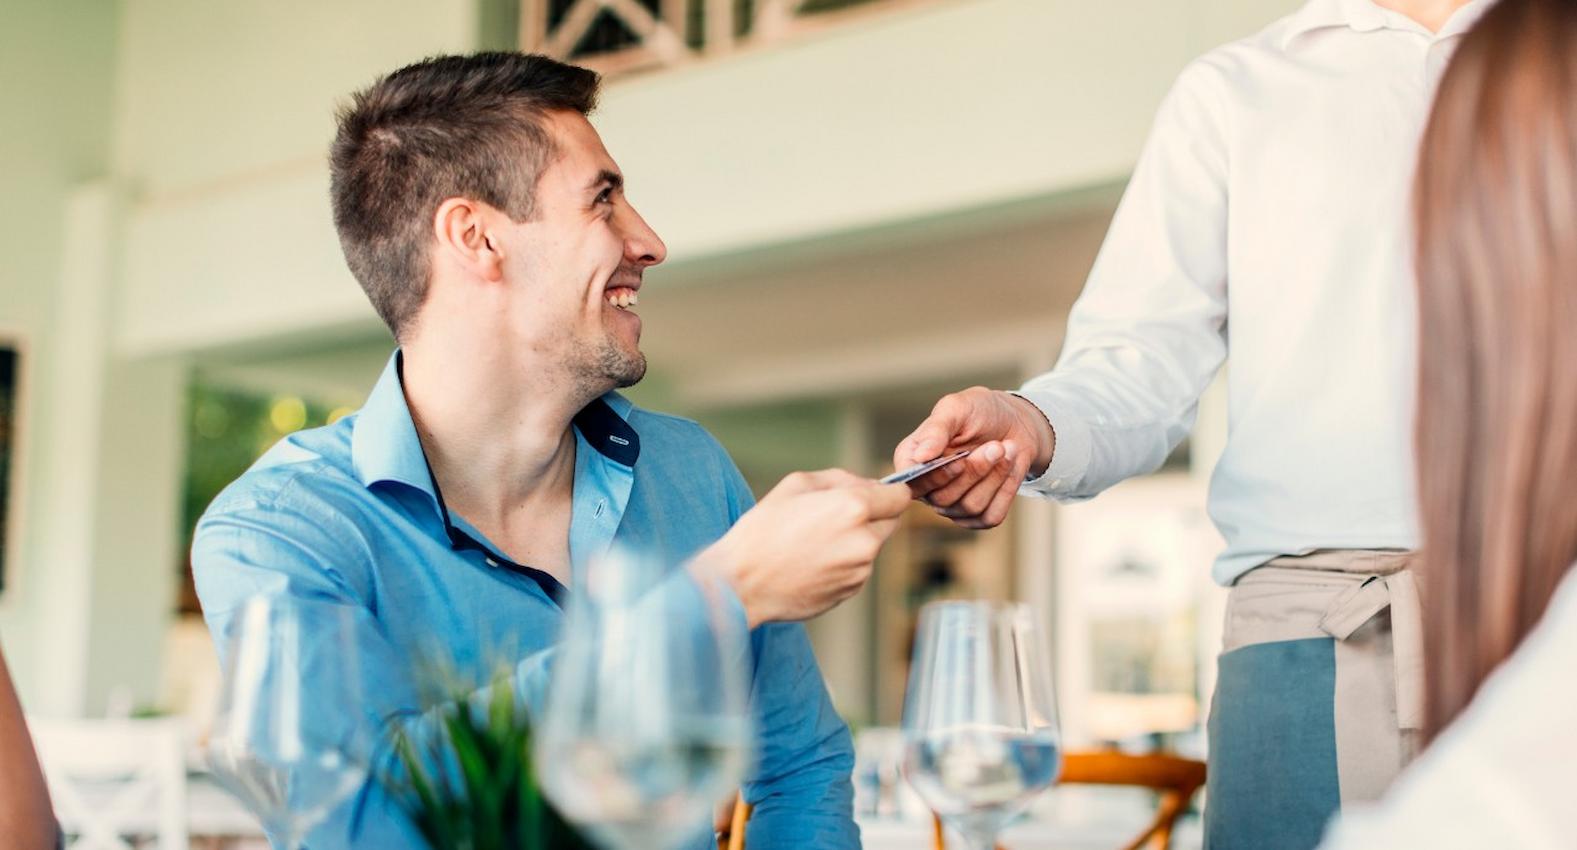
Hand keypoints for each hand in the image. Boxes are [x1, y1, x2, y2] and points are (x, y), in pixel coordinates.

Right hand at [699, 469, 909, 626]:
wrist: (742, 583)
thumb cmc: (762, 531)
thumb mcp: (796, 484)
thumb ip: (840, 479)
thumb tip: (867, 485)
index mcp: (854, 508)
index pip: (899, 497)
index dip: (889, 493)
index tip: (876, 494)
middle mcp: (864, 541)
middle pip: (891, 522)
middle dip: (872, 515)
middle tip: (835, 516)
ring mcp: (860, 570)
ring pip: (872, 546)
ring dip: (855, 540)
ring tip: (815, 541)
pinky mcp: (851, 591)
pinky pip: (857, 568)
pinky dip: (843, 562)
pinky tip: (812, 561)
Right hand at [892, 387, 1054, 528]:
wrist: (1013, 422)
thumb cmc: (979, 411)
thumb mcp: (957, 408)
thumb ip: (936, 429)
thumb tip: (920, 457)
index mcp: (912, 459)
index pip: (911, 484)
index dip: (934, 478)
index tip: (959, 461)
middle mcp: (928, 487)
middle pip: (944, 498)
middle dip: (975, 471)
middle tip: (996, 445)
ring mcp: (952, 505)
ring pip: (971, 507)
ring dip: (995, 476)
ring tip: (1006, 448)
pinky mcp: (978, 516)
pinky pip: (991, 516)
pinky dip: (1006, 490)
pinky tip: (1009, 466)